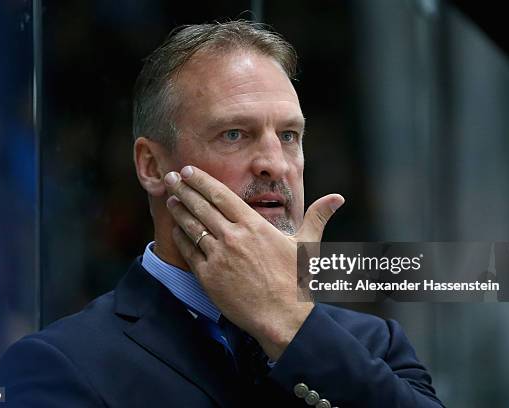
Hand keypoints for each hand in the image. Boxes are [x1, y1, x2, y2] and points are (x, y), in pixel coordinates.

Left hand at [163, 166, 343, 359]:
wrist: (284, 317)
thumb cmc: (296, 281)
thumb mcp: (307, 245)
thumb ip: (318, 217)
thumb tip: (338, 198)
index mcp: (254, 225)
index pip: (221, 194)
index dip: (201, 180)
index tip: (188, 170)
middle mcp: (233, 237)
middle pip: (201, 206)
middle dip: (183, 189)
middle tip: (171, 178)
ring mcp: (218, 257)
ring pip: (191, 226)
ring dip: (179, 210)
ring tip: (171, 200)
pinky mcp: (208, 277)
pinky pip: (189, 251)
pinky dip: (181, 238)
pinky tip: (177, 230)